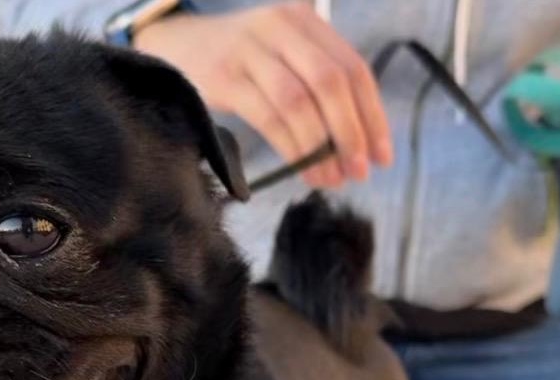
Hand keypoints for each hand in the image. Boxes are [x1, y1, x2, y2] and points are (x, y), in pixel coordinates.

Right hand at [134, 2, 391, 187]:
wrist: (177, 46)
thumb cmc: (238, 61)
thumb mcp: (282, 54)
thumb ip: (316, 83)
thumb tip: (355, 143)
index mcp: (304, 20)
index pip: (353, 68)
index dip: (373, 115)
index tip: (382, 156)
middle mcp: (281, 26)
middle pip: (331, 83)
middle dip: (350, 133)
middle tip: (357, 171)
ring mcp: (251, 50)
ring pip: (300, 102)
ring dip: (319, 146)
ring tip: (329, 178)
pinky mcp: (226, 77)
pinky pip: (269, 116)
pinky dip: (291, 147)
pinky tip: (302, 168)